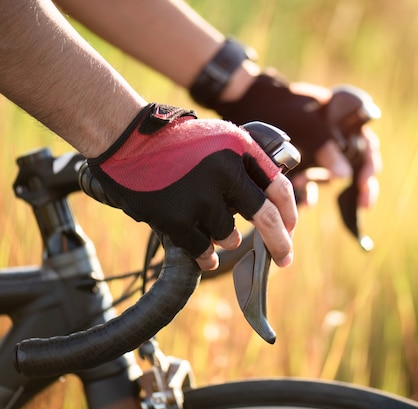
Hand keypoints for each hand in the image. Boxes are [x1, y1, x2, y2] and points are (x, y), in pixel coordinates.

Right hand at [86, 103, 296, 269]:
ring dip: (224, 238)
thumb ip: (244, 165)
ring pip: (229, 235)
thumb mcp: (218, 139)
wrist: (126, 140)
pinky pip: (202, 248)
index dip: (289, 213)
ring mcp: (200, 196)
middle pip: (266, 218)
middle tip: (285, 259)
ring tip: (207, 224)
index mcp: (240, 149)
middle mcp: (224, 171)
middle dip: (279, 243)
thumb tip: (271, 204)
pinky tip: (207, 257)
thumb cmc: (175, 142)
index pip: (278, 187)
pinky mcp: (176, 217)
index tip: (291, 230)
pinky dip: (206, 256)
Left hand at [212, 72, 381, 207]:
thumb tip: (345, 176)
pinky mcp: (301, 162)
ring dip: (324, 185)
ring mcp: (318, 150)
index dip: (370, 167)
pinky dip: (309, 192)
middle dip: (358, 186)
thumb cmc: (284, 108)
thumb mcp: (308, 128)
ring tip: (308, 191)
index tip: (363, 184)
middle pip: (356, 165)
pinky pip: (312, 182)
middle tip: (363, 204)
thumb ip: (327, 150)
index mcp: (345, 122)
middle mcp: (335, 137)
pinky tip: (304, 202)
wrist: (250, 101)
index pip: (368, 148)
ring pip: (331, 175)